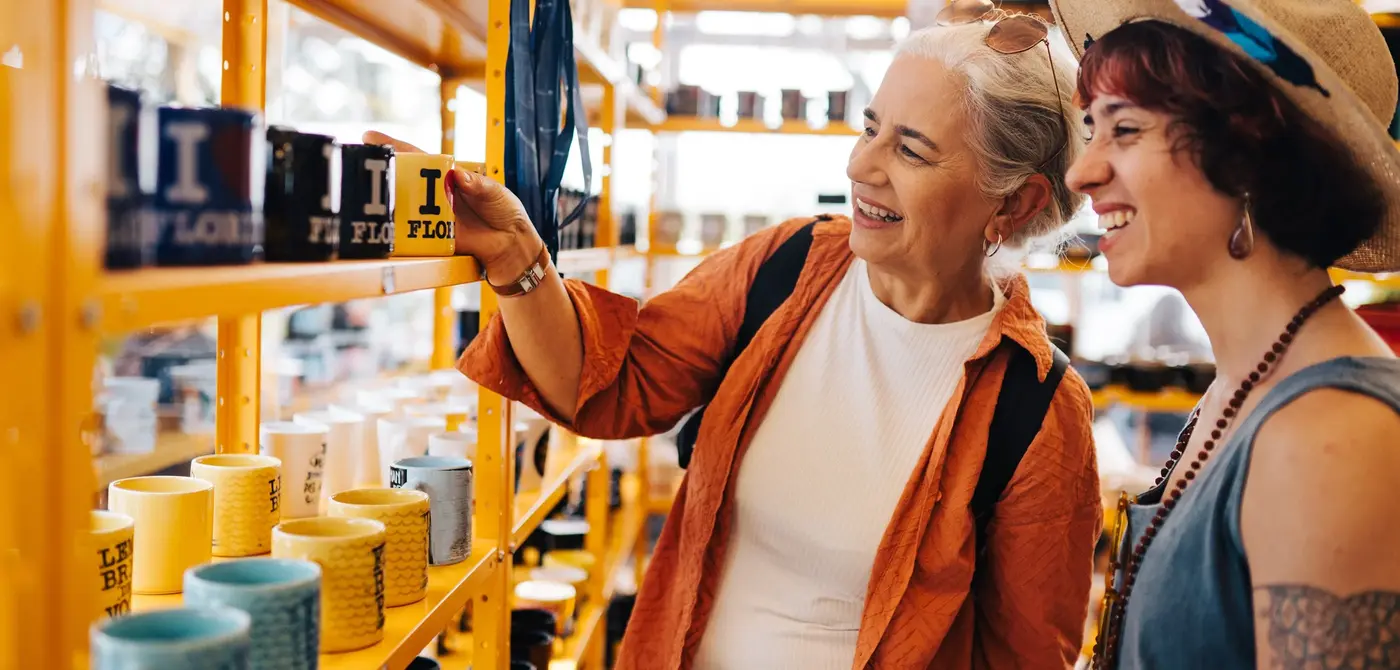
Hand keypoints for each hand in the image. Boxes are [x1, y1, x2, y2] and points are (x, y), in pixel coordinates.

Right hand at [362, 131, 541, 284]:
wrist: (512, 244)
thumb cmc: (504, 211)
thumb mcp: (496, 192)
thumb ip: (478, 185)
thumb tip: (458, 176)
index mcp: (448, 176)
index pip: (419, 158)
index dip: (396, 148)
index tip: (370, 137)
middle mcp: (435, 195)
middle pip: (404, 181)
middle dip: (384, 172)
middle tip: (365, 165)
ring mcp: (433, 217)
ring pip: (404, 207)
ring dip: (389, 201)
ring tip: (373, 194)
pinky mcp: (435, 240)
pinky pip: (416, 235)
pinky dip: (403, 232)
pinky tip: (389, 227)